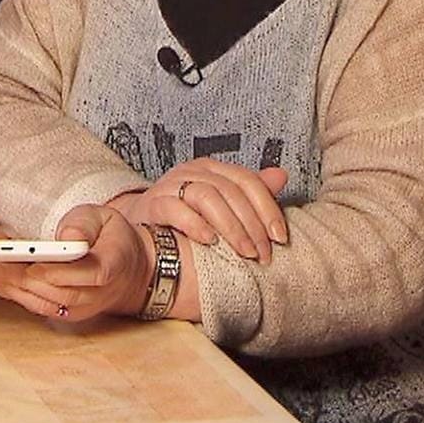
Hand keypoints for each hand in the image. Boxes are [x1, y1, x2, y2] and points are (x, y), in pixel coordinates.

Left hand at [0, 205, 152, 322]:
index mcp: (110, 268)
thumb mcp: (105, 217)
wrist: (129, 271)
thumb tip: (67, 237)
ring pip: (39, 302)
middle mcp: (94, 296)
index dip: (55, 273)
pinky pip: (33, 305)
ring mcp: (78, 310)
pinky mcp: (62, 314)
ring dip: (6, 287)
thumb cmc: (112, 239)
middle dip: (17, 278)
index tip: (30, 264)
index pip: (83, 276)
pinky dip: (9, 292)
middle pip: (52, 292)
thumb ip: (86, 223)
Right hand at [112, 159, 288, 262]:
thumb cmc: (185, 215)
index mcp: (212, 168)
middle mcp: (192, 171)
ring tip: (243, 252)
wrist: (141, 224)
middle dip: (252, 225)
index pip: (247, 180)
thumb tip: (281, 176)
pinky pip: (175, 208)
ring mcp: (171, 184)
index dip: (268, 209)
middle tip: (262, 254)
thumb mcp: (220, 203)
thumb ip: (249, 192)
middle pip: (230, 191)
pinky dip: (195, 224)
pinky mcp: (152, 202)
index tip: (280, 238)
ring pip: (207, 196)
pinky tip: (210, 241)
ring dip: (230, 227)